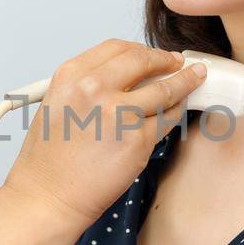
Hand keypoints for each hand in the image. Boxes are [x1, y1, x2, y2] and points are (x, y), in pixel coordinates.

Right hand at [5, 39, 205, 235]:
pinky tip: (179, 111)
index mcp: (72, 75)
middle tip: (178, 62)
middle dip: (167, 60)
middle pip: (144, 60)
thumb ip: (89, 85)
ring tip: (195, 78)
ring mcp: (119, 113)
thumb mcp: (58, 105)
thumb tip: (128, 78)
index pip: (117, 48)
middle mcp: (95, 88)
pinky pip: (167, 120)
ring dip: (185, 81)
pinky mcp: (138, 139)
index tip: (152, 55)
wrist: (48, 197)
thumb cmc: (49, 161)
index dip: (141, 49)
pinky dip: (176, 113)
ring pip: (165, 89)